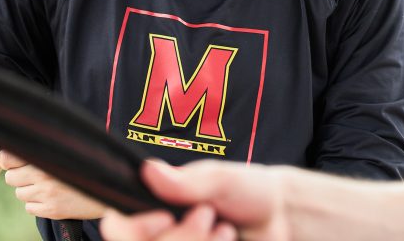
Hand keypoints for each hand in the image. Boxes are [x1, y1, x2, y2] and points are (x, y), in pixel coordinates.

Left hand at [0, 149, 108, 219]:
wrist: (113, 188)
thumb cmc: (91, 165)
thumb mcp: (72, 149)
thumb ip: (49, 146)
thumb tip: (22, 144)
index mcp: (48, 154)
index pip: (7, 158)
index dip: (9, 161)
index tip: (18, 162)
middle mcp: (44, 174)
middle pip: (10, 178)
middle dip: (20, 177)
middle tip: (37, 175)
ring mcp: (46, 194)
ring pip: (20, 194)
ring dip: (29, 191)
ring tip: (49, 186)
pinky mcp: (51, 210)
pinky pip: (29, 208)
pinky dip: (37, 204)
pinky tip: (53, 198)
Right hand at [99, 160, 285, 240]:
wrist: (283, 217)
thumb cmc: (250, 190)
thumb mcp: (220, 179)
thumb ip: (186, 182)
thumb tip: (148, 169)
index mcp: (156, 208)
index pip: (119, 230)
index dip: (134, 230)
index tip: (165, 217)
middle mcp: (162, 235)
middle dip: (182, 236)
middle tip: (209, 216)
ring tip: (224, 230)